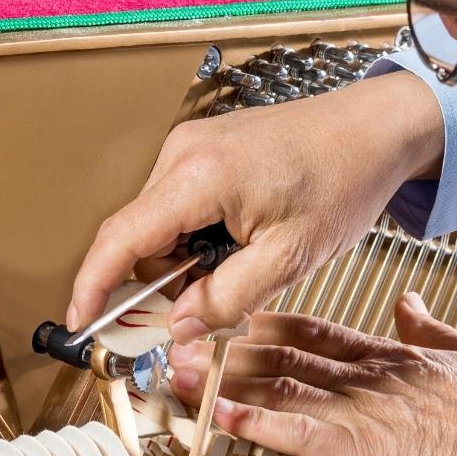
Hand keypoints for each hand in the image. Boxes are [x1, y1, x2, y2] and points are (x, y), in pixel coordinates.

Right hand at [67, 72, 443, 343]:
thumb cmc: (342, 178)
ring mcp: (191, 146)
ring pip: (161, 225)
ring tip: (248, 261)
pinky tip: (244, 240)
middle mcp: (182, 153)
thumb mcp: (290, 256)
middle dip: (165, 281)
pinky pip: (181, 205)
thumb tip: (178, 326)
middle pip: (140, 237)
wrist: (374, 129)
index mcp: (197, 176)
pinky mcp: (205, 148)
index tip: (82, 323)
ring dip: (188, 259)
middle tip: (211, 307)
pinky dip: (200, 236)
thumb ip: (228, 297)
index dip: (93, 287)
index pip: (120, 239)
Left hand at [168, 292, 456, 455]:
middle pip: (285, 358)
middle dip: (231, 351)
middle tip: (187, 343)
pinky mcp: (361, 452)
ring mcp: (362, 413)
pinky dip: (257, 426)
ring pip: (280, 389)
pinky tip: (222, 417)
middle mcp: (371, 379)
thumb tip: (410, 303)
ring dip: (225, 382)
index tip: (238, 321)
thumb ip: (435, 329)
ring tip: (182, 374)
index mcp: (396, 357)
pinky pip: (297, 435)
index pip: (318, 334)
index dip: (270, 327)